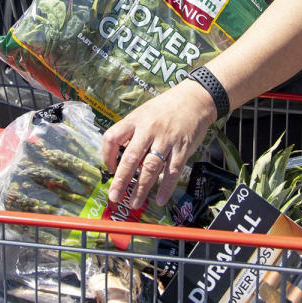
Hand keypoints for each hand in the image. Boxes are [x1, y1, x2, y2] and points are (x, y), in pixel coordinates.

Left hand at [100, 80, 216, 209]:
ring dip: (141, 188)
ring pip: (151, 167)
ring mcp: (166, 140)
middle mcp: (149, 130)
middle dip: (121, 180)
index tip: (109, 168)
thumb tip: (120, 157)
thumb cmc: (165, 108)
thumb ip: (132, 132)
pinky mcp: (182, 148)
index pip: (112, 137)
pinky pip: (172, 171)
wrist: (195, 99)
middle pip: (130, 157)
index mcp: (135, 120)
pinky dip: (166, 187)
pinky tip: (160, 199)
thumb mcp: (143, 113)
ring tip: (134, 203)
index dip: (107, 155)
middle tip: (114, 196)